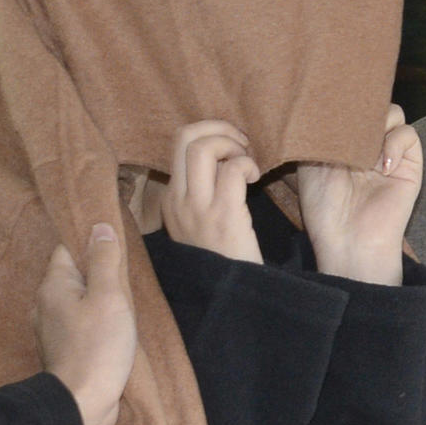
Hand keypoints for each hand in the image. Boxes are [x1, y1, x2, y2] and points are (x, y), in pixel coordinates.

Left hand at [35, 224, 136, 424]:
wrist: (82, 404)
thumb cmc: (96, 347)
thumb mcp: (109, 296)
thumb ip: (104, 260)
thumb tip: (100, 228)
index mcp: (53, 285)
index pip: (68, 249)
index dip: (90, 242)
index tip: (114, 245)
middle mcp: (45, 304)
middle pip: (73, 274)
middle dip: (97, 272)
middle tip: (125, 275)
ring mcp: (53, 329)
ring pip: (77, 300)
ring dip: (98, 298)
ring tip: (123, 301)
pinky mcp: (64, 349)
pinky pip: (79, 322)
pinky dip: (95, 320)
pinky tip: (113, 327)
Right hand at [161, 120, 262, 262]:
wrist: (232, 297)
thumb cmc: (224, 258)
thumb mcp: (198, 225)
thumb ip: (202, 192)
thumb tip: (224, 157)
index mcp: (170, 201)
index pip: (176, 145)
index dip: (208, 135)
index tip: (231, 148)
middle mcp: (177, 201)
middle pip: (184, 136)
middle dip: (217, 128)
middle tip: (240, 143)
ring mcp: (197, 208)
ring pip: (202, 147)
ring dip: (232, 144)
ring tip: (247, 160)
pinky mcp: (222, 215)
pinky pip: (232, 169)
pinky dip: (248, 165)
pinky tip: (256, 179)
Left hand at [297, 104, 420, 284]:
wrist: (347, 239)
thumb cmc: (323, 206)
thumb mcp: (308, 162)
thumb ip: (318, 131)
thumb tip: (324, 101)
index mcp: (343, 140)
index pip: (350, 105)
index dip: (345, 100)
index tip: (333, 101)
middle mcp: (366, 143)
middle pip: (373, 103)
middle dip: (361, 109)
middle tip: (347, 126)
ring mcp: (389, 152)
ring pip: (393, 113)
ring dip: (377, 126)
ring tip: (362, 156)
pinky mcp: (410, 165)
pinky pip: (409, 135)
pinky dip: (395, 144)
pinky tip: (379, 167)